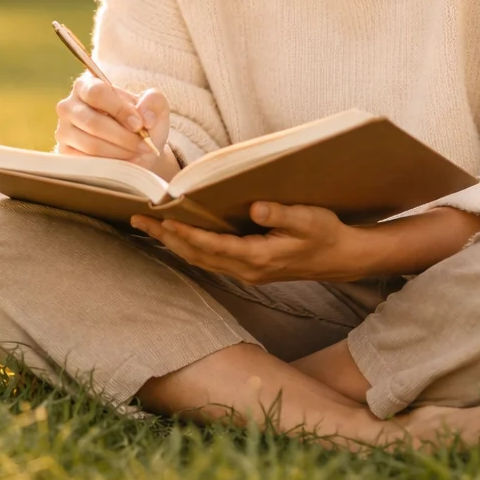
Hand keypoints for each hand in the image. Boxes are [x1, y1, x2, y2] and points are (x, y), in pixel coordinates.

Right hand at [55, 73, 175, 178]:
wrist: (133, 149)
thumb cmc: (139, 124)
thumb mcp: (153, 107)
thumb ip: (154, 102)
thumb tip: (146, 116)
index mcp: (86, 86)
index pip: (97, 93)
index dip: (120, 109)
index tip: (139, 125)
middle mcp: (68, 107)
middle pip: (93, 122)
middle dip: (123, 137)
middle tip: (145, 145)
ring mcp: (63, 131)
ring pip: (91, 145)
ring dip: (120, 152)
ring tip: (138, 154)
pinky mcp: (65, 154)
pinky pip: (86, 163)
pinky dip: (110, 165)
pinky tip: (125, 164)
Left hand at [129, 202, 365, 283]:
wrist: (341, 258)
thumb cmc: (326, 235)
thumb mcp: (310, 220)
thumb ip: (282, 214)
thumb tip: (256, 208)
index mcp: (259, 258)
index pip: (212, 246)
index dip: (186, 233)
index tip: (163, 219)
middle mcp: (247, 269)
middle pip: (197, 255)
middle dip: (166, 238)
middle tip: (138, 220)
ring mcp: (247, 271)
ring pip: (200, 260)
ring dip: (173, 243)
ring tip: (149, 227)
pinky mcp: (249, 268)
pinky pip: (210, 260)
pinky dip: (190, 247)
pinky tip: (179, 236)